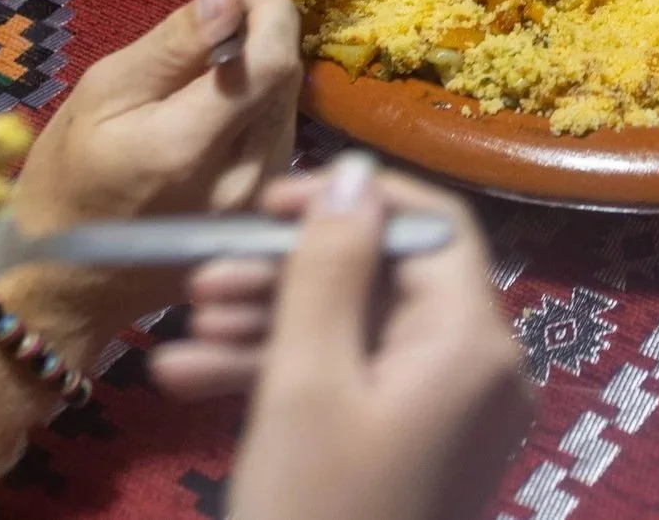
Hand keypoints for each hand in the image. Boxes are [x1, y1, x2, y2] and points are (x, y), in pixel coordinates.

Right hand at [8, 0, 302, 329]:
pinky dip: (260, 108)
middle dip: (266, 33)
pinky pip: (280, 138)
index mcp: (189, 148)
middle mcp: (243, 180)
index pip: (271, 63)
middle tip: (225, 15)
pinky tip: (221, 107)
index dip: (270, 12)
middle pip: (287, 81)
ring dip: (264, 71)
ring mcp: (260, 203)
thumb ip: (174, 45)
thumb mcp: (103, 94)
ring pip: (289, 107)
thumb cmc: (70, 178)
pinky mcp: (266, 213)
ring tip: (215, 62)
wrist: (72, 280)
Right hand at [151, 156, 533, 519]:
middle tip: (198, 278)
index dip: (350, 201)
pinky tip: (187, 379)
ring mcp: (446, 418)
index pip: (432, 227)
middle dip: (288, 274)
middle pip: (386, 281)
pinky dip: (280, 380)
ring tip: (178, 329)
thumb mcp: (306, 383)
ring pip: (356, 337)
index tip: (264, 204)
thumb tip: (353, 172)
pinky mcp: (407, 454)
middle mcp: (480, 371)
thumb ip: (328, 268)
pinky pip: (350, 391)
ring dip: (266, 325)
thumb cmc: (314, 511)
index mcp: (476, 343)